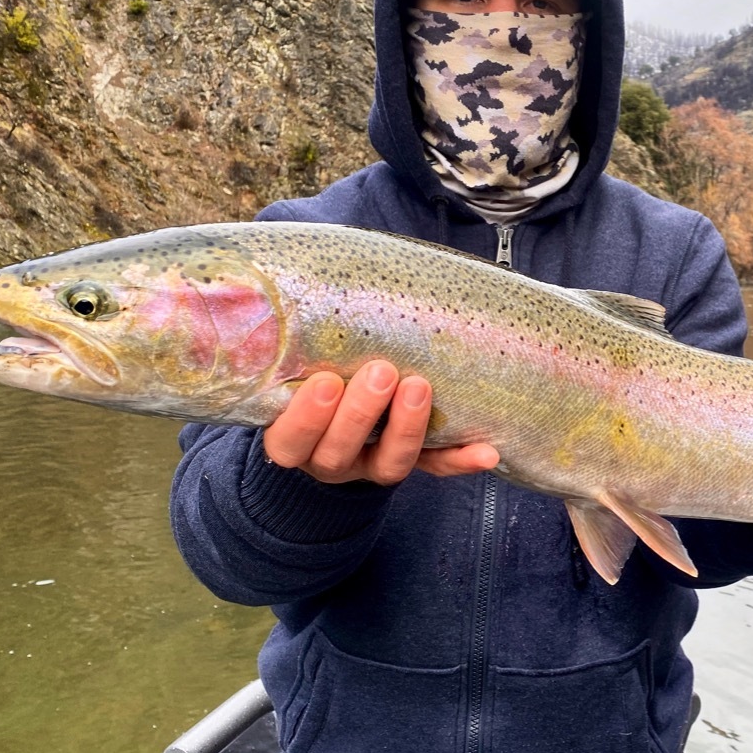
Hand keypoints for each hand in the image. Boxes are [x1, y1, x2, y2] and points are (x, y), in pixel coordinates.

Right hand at [263, 363, 498, 484]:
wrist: (339, 411)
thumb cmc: (311, 371)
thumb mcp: (292, 363)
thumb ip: (285, 340)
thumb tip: (265, 285)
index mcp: (293, 436)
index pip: (290, 440)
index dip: (306, 417)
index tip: (326, 380)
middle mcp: (331, 456)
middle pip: (338, 452)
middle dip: (361, 413)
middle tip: (382, 372)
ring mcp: (372, 463)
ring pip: (389, 464)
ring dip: (407, 429)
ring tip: (419, 387)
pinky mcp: (413, 463)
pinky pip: (436, 466)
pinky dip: (460, 460)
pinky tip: (487, 452)